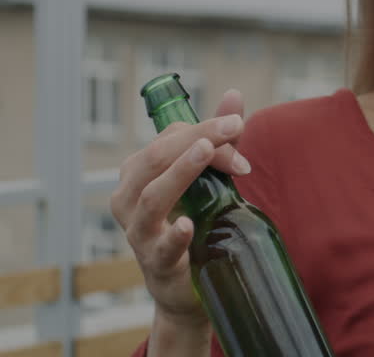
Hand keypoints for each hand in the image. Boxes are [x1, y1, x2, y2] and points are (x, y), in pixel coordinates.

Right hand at [110, 89, 251, 327]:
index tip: (239, 128)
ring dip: (180, 173)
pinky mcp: (156, 263)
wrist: (189, 284)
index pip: (170, 139)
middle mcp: (129, 198)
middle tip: (232, 128)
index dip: (206, 130)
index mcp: (139, 173)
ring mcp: (140, 232)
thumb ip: (220, 140)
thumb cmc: (195, 220)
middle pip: (156, 158)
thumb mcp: (209, 177)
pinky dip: (173, 235)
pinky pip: (160, 247)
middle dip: (196, 139)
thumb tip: (234, 95)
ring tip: (205, 152)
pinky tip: (186, 225)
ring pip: (151, 197)